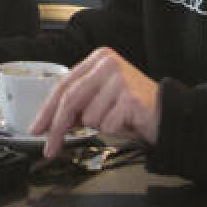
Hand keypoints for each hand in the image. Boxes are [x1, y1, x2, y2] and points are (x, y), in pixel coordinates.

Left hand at [29, 47, 161, 157]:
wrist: (169, 113)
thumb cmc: (132, 109)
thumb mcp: (99, 103)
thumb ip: (76, 108)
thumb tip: (49, 123)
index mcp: (97, 59)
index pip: (63, 85)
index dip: (47, 110)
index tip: (37, 129)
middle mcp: (107, 64)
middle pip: (70, 99)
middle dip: (57, 127)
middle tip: (49, 147)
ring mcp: (119, 78)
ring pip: (89, 115)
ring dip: (100, 126)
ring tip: (116, 119)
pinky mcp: (130, 96)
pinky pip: (107, 124)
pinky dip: (114, 130)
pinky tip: (127, 121)